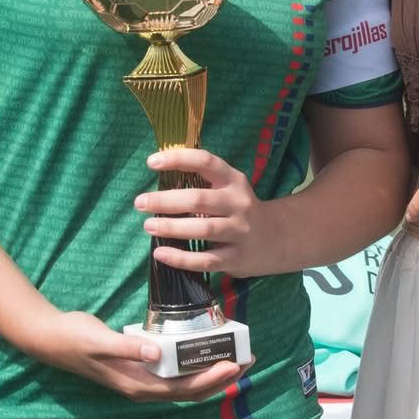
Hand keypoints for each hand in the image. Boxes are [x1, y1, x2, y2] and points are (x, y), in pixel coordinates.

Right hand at [19, 307, 249, 402]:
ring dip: (212, 373)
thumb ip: (128, 347)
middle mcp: (144, 386)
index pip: (183, 389)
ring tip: (236, 357)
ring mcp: (142, 378)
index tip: (233, 365)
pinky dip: (194, 364)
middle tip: (247, 360)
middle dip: (221, 378)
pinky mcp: (140, 366)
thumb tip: (157, 353)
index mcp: (138, 385)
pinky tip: (205, 350)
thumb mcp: (101, 341)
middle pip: (191, 390)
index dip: (211, 380)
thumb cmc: (75, 339)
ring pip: (185, 383)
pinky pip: (175, 371)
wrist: (51, 337)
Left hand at [137, 148, 289, 278]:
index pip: (206, 162)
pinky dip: (181, 258)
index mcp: (234, 181)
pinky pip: (206, 260)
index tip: (152, 162)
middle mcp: (239, 203)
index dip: (179, 159)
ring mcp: (240, 231)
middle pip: (199, 199)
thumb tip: (157, 185)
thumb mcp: (229, 189)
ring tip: (148, 226)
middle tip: (140, 203)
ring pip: (203, 229)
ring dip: (171, 228)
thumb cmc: (239, 210)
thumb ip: (202, 184)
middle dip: (166, 201)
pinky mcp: (236, 258)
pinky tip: (161, 253)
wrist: (277, 239)